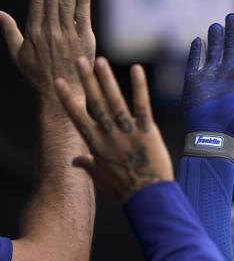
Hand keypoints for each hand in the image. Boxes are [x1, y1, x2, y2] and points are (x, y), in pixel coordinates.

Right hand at [0, 0, 94, 98]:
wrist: (61, 95)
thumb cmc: (40, 76)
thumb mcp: (19, 54)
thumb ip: (11, 32)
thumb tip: (0, 13)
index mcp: (34, 31)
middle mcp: (50, 30)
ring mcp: (68, 36)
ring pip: (68, 3)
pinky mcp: (85, 43)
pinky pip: (84, 18)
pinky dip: (84, 1)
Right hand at [54, 56, 172, 201]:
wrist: (148, 199)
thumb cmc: (125, 190)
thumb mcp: (101, 178)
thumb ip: (88, 165)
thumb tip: (74, 161)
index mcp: (96, 146)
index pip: (78, 118)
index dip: (68, 100)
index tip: (57, 83)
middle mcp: (109, 136)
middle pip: (95, 104)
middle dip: (86, 81)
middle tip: (79, 61)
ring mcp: (128, 133)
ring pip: (115, 102)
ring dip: (107, 79)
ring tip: (100, 61)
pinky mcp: (147, 132)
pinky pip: (142, 106)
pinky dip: (139, 87)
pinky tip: (136, 69)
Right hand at [181, 13, 233, 136]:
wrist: (213, 132)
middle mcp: (231, 72)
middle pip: (233, 47)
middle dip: (233, 31)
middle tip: (232, 16)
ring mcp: (212, 75)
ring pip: (215, 51)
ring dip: (216, 38)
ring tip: (216, 25)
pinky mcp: (195, 80)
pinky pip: (195, 61)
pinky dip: (196, 51)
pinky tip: (198, 41)